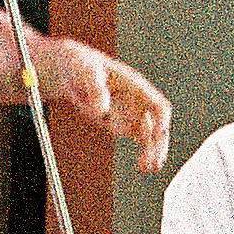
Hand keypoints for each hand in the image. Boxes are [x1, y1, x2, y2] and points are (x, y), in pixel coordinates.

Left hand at [38, 38, 171, 172]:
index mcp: (135, 86)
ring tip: (148, 168)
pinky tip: (143, 166)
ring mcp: (132, 114)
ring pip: (149, 137)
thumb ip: (94, 89)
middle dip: (158, 143)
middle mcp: (138, 101)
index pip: (157, 104)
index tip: (159, 133)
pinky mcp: (122, 124)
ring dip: (152, 153)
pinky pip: (139, 141)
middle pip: (157, 125)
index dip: (161, 119)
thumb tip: (102, 111)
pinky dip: (144, 154)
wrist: (72, 70)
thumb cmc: (81, 65)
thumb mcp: (85, 72)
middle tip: (153, 162)